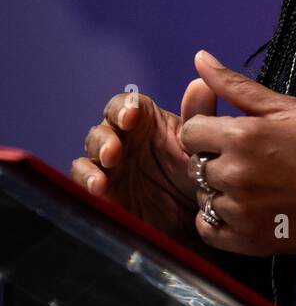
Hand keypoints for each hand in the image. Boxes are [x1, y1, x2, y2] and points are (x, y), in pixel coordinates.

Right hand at [70, 79, 218, 247]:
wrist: (197, 222)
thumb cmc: (199, 176)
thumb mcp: (201, 147)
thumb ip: (199, 116)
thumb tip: (200, 84)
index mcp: (147, 122)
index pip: (128, 104)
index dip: (125, 106)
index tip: (131, 116)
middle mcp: (125, 139)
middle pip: (105, 125)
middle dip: (106, 134)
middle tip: (115, 149)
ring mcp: (111, 165)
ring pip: (92, 149)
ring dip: (97, 153)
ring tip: (108, 165)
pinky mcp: (103, 190)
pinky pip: (84, 178)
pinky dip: (86, 178)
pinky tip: (98, 187)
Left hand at [179, 50, 295, 258]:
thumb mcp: (289, 107)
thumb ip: (236, 85)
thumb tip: (199, 57)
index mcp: (242, 137)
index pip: (190, 132)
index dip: (208, 130)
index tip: (233, 133)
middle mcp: (235, 176)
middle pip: (196, 164)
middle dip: (216, 158)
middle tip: (253, 159)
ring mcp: (241, 213)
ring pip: (203, 196)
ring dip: (220, 189)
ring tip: (257, 184)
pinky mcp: (249, 243)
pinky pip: (208, 230)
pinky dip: (218, 220)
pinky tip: (245, 208)